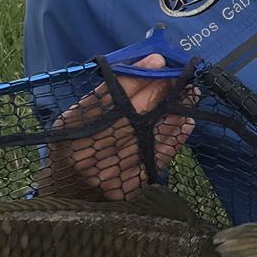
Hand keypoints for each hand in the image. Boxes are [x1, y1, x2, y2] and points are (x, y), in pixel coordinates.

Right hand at [38, 53, 197, 198]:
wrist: (66, 195)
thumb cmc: (71, 146)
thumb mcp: (75, 117)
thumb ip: (104, 94)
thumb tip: (145, 68)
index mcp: (72, 129)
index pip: (109, 97)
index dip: (136, 78)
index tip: (157, 61)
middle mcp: (91, 151)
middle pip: (133, 114)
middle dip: (160, 92)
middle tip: (178, 77)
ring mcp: (111, 172)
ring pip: (151, 134)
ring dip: (174, 111)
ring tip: (189, 95)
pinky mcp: (130, 185)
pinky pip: (158, 155)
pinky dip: (174, 136)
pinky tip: (185, 121)